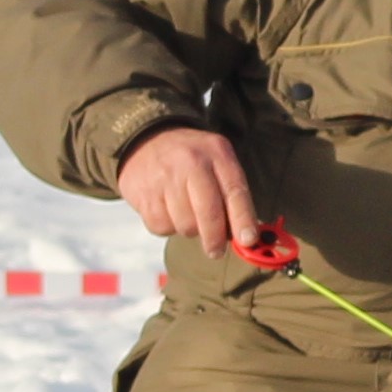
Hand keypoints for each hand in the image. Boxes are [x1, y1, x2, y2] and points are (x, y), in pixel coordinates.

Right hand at [119, 126, 268, 255]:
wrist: (145, 141)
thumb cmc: (192, 159)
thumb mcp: (217, 162)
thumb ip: (232, 195)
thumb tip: (243, 236)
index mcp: (217, 154)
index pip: (235, 191)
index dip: (243, 219)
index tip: (248, 240)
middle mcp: (191, 162)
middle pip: (208, 212)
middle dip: (215, 238)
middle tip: (216, 251)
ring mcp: (164, 177)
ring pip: (185, 225)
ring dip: (189, 229)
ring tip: (187, 214)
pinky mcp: (143, 193)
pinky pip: (161, 227)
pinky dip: (167, 227)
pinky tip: (168, 211)